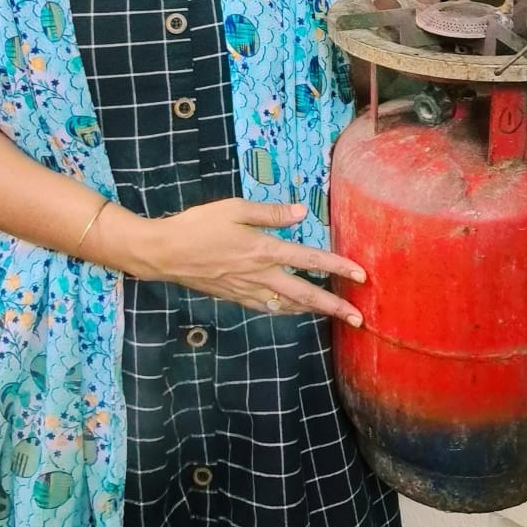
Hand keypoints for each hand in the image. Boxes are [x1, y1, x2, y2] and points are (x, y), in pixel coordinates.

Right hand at [137, 198, 364, 324]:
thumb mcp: (234, 208)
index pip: (309, 260)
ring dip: (314, 311)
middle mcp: (260, 275)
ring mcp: (248, 290)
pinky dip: (287, 310)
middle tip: (359, 319)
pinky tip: (294, 310)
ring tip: (334, 315)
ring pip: (289, 306)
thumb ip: (270, 213)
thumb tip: (301, 212)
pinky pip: (268, 308)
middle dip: (334, 306)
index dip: (337, 267)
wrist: (165, 253)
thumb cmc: (198, 225)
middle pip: (305, 294)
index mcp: (263, 250)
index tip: (361, 276)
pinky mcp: (236, 297)